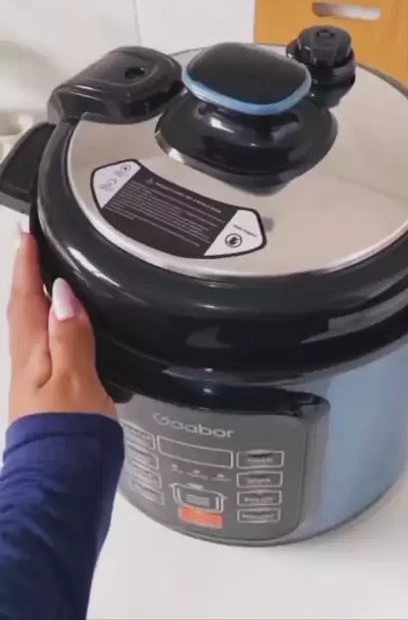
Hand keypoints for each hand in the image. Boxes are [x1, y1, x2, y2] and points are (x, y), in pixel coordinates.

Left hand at [7, 229, 116, 423]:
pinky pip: (48, 345)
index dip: (25, 266)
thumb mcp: (75, 380)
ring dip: (38, 298)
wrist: (64, 484)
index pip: (26, 299)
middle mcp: (29, 363)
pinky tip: (68, 328)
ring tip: (51, 276)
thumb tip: (61, 291)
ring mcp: (37, 380)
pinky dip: (54, 325)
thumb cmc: (70, 432)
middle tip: (34, 246)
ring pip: (34, 327)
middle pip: (24, 310)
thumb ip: (70, 335)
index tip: (25, 232)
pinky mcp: (51, 394)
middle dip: (26, 276)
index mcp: (32, 354)